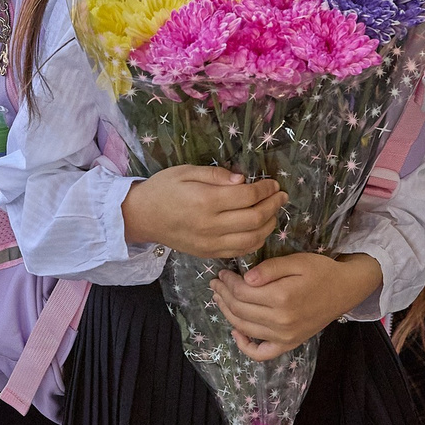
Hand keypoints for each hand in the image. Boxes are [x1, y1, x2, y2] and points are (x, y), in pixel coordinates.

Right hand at [121, 166, 284, 260]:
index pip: (247, 196)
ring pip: (252, 238)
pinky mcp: (209, 254)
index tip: (273, 184)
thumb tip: (243, 180)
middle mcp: (210, 225)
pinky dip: (256, 241)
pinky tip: (260, 229)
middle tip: (281, 196)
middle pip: (255, 218)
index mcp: (206, 200)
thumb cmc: (164, 188)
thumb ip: (217, 175)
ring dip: (269, 225)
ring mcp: (210, 243)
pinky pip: (240, 251)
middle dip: (273, 206)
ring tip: (273, 212)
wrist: (142, 216)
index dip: (266, 189)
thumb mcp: (187, 171)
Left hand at [210, 252, 381, 360]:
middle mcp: (281, 321)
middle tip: (216, 283)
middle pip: (240, 310)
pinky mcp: (288, 344)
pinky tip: (236, 332)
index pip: (242, 292)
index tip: (222, 273)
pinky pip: (261, 354)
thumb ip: (269, 268)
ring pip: (244, 328)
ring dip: (227, 313)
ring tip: (220, 299)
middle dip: (223, 295)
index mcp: (282, 297)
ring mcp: (284, 336)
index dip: (228, 282)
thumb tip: (245, 279)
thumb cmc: (320, 271)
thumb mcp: (296, 261)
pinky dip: (245, 346)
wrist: (345, 289)